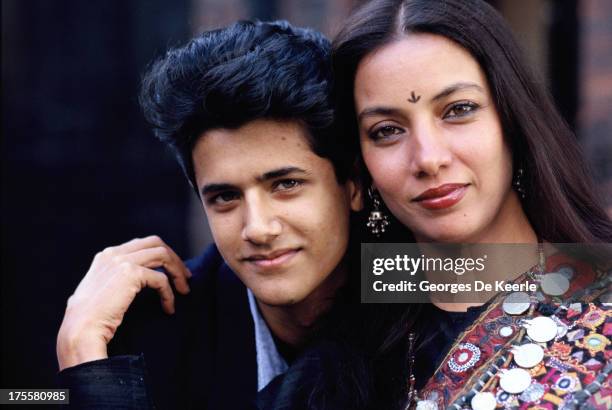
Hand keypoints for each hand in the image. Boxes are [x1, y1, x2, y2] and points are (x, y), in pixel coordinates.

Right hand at [56, 235, 190, 369]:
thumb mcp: (103, 290)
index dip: (163, 255)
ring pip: (163, 255)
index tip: (174, 271)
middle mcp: (114, 254)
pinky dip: (169, 293)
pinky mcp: (130, 274)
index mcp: (107, 255)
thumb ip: (118, 277)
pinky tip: (169, 307)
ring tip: (184, 290)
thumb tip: (143, 277)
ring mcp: (122, 261)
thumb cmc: (91, 318)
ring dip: (177, 272)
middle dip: (174, 258)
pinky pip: (161, 280)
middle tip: (186, 277)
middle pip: (156, 243)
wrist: (81, 329)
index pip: (142, 244)